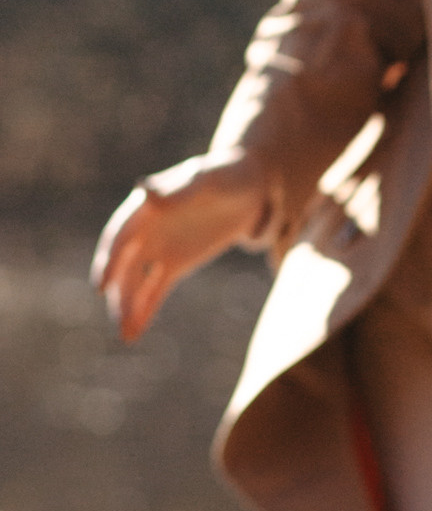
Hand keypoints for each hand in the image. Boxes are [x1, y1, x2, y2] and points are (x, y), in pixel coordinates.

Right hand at [92, 151, 270, 343]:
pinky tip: (135, 331)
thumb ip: (177, 190)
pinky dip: (144, 308)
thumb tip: (145, 194)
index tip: (102, 285)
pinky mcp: (174, 264)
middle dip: (119, 291)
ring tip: (125, 335)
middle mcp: (146, 230)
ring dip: (128, 306)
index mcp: (146, 207)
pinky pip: (154, 289)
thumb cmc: (226, 175)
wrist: (250, 186)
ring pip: (136, 281)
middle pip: (125, 264)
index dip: (111, 260)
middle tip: (116, 316)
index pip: (122, 236)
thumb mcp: (206, 181)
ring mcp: (158, 249)